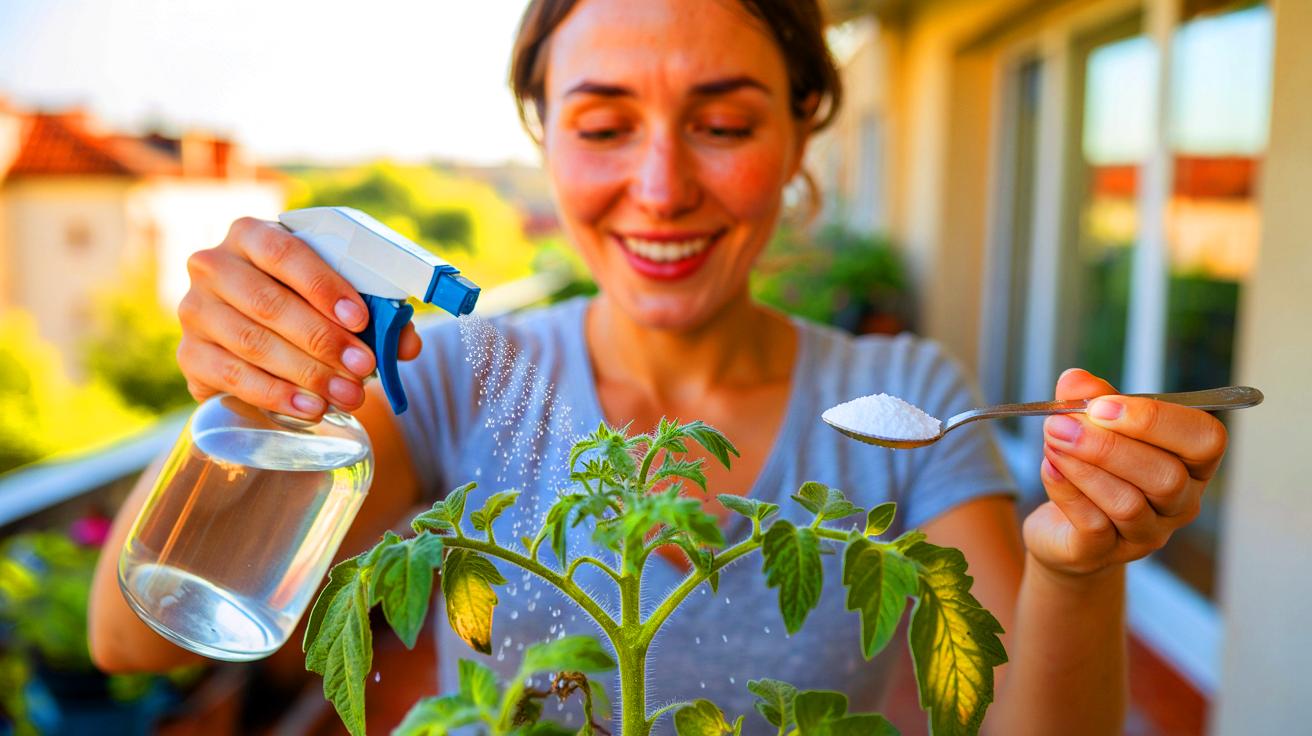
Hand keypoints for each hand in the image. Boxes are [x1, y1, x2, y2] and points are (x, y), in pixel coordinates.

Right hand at [177, 217, 422, 418]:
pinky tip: (310, 408)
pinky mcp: (188, 354)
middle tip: (363, 368)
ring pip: (252, 342)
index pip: (284, 253)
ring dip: (306, 373)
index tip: (361, 320)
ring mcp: (194, 310)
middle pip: (268, 303)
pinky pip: (231, 376)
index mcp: (252, 235)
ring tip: (347, 396)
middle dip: (322, 340)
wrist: (262, 338)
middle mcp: (213, 265)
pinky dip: (275, 395)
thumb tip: (406, 343)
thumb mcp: (340, 300)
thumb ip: (378, 316)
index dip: (323, 287)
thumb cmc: (307, 307)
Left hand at [1022, 369, 1227, 577]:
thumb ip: (1091, 399)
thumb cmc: (1095, 468)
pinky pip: (1093, 524)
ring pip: (1127, 503)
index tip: (1102, 405)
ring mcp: (1146, 535)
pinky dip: (1066, 490)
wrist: (1064, 530)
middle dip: (1109, 445)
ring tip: (1051, 439)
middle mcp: (1180, 504)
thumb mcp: (1096, 427)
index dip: (1157, 420)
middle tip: (1062, 422)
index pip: (1205, 440)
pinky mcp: (1104, 553)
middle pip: (1166, 477)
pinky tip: (1049, 466)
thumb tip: (1074, 380)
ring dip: (1083, 465)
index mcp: (1192, 464)